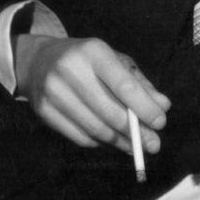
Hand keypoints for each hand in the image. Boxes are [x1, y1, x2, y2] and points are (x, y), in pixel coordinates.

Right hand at [14, 34, 169, 152]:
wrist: (37, 61)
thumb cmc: (86, 61)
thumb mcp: (114, 62)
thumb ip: (139, 84)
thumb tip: (162, 106)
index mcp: (93, 51)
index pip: (123, 85)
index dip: (144, 108)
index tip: (160, 123)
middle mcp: (70, 69)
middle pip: (109, 111)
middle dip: (135, 132)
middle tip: (153, 145)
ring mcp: (53, 90)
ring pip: (95, 128)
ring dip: (120, 142)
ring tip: (135, 147)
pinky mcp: (43, 109)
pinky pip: (79, 136)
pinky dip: (99, 142)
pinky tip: (110, 140)